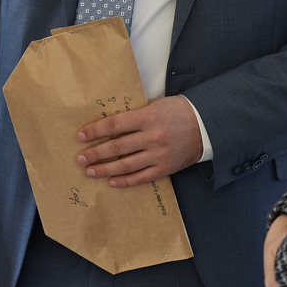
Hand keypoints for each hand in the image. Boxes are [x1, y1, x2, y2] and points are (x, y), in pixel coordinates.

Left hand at [76, 95, 202, 186]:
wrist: (206, 124)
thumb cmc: (179, 111)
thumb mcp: (156, 104)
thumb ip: (136, 112)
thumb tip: (112, 121)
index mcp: (147, 117)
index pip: (114, 125)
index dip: (95, 131)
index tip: (80, 136)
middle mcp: (151, 136)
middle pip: (116, 147)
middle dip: (95, 153)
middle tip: (80, 158)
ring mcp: (158, 154)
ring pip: (125, 165)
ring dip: (104, 169)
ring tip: (90, 172)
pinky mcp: (165, 168)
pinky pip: (141, 178)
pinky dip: (124, 181)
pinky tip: (111, 181)